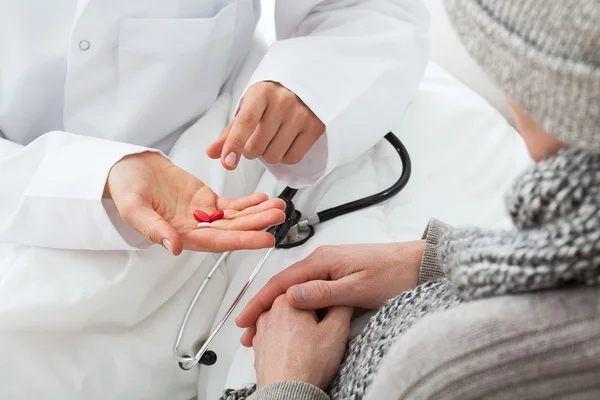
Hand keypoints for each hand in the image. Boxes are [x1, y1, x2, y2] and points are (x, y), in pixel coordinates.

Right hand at [104, 152, 285, 254]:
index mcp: (180, 235)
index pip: (217, 241)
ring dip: (258, 213)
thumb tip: (175, 248)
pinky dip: (248, 202)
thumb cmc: (125, 189)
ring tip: (279, 207)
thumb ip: (154, 229)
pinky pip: (230, 204)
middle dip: (257, 224)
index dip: (242, 240)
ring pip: (235, 217)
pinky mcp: (205, 199)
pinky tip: (263, 198)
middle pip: (232, 229)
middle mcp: (195, 229)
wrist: (126, 169)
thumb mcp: (133, 208)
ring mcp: (202, 214)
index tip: (265, 239)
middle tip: (279, 216)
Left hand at [206, 81, 324, 168]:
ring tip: (271, 139)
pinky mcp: (315, 127)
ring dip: (267, 155)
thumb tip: (211, 153)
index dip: (234, 144)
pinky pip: (292, 158)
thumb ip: (230, 132)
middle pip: (257, 146)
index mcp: (261, 92)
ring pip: (274, 156)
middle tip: (255, 140)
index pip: (245, 122)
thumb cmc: (271, 99)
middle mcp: (283, 102)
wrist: (305, 83)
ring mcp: (301, 115)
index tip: (228, 162)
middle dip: (250, 151)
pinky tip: (284, 143)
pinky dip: (284, 157)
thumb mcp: (249, 107)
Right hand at [237, 241, 423, 345]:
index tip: (245, 319)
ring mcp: (328, 265)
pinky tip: (288, 314)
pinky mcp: (336, 273)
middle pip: (283, 284)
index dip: (260, 302)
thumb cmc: (393, 273)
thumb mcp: (357, 288)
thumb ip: (323, 293)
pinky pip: (307, 287)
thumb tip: (291, 297)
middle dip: (262, 307)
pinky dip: (292, 302)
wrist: (417, 263)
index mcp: (322, 260)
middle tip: (248, 329)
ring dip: (275, 306)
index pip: (281, 282)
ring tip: (262, 326)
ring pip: (293, 287)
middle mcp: (321, 260)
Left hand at [252, 295, 352, 390]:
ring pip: (284, 320)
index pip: (309, 290)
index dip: (324, 302)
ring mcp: (260, 330)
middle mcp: (269, 312)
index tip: (330, 315)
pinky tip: (297, 353)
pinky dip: (286, 342)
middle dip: (310, 315)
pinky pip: (275, 337)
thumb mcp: (337, 330)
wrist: (287, 394)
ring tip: (311, 346)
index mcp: (287, 300)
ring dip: (297, 328)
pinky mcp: (258, 348)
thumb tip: (343, 297)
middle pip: (295, 304)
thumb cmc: (308, 365)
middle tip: (323, 332)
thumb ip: (342, 305)